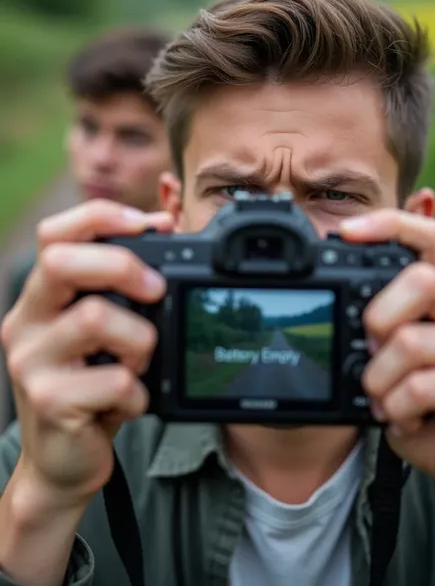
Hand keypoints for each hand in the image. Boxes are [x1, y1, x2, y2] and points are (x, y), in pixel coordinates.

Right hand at [1, 200, 172, 506]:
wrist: (64, 461)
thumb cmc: (90, 385)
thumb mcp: (104, 330)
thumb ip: (123, 284)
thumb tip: (165, 225)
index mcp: (41, 297)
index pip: (55, 234)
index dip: (101, 217)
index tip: (149, 224)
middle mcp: (25, 322)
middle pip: (63, 262)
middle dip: (122, 265)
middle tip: (158, 289)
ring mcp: (31, 362)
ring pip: (95, 319)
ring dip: (140, 342)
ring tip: (140, 363)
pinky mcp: (48, 401)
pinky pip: (116, 381)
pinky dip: (138, 393)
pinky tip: (129, 403)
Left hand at [340, 210, 434, 502]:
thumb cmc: (428, 412)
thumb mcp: (397, 364)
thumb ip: (381, 332)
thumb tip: (338, 305)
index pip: (429, 238)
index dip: (391, 225)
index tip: (346, 231)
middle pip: (421, 280)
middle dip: (377, 316)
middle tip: (370, 350)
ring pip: (411, 341)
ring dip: (379, 380)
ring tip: (384, 400)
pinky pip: (421, 387)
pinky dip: (397, 410)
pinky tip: (407, 421)